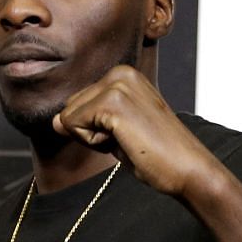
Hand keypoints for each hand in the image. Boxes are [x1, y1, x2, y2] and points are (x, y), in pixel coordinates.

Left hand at [51, 64, 225, 204]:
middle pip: (69, 109)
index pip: (77, 104)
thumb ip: (86, 121)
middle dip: (90, 132)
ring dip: (92, 138)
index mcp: (123, 75)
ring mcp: (116, 85)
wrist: (187, 168)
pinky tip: (124, 142)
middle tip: (127, 139)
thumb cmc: (156, 153)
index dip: (94, 129)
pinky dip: (94, 143)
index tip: (127, 134)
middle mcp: (119, 73)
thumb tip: (54, 121)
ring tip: (128, 139)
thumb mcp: (115, 131)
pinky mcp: (112, 102)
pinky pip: (73, 126)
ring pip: (68, 118)